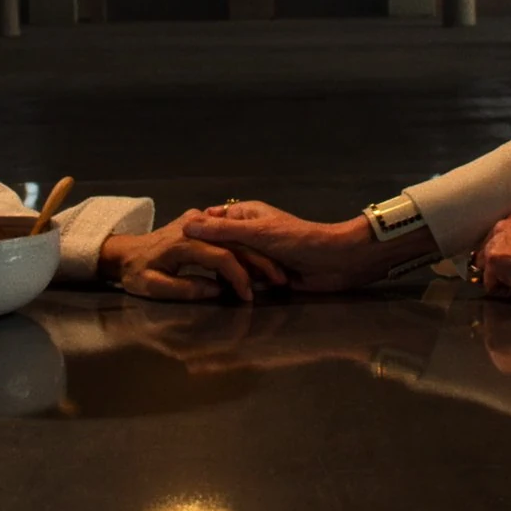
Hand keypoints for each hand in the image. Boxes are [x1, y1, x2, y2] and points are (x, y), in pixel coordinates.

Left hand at [98, 210, 288, 301]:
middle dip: (258, 263)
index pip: (221, 257)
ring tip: (272, 272)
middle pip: (233, 243)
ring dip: (254, 254)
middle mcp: (192, 226)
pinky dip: (242, 248)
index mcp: (183, 243)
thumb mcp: (154, 287)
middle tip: (277, 280)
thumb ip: (186, 289)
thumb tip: (217, 291)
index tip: (248, 295)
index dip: (238, 276)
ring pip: (233, 237)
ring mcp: (195, 220)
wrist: (122, 252)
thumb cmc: (136, 273)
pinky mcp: (196, 221)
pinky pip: (224, 235)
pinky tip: (255, 263)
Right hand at [182, 201, 419, 291]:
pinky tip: (229, 296)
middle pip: (218, 246)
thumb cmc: (298, 240)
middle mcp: (248, 232)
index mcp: (244, 214)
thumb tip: (186, 224)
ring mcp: (257, 255)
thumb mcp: (257, 234)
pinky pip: (245, 280)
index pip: (210, 222)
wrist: (335, 262)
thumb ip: (223, 232)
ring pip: (231, 265)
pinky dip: (238, 287)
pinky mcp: (266, 275)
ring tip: (210, 289)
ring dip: (226, 276)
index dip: (194, 234)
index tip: (174, 247)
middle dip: (208, 260)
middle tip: (187, 276)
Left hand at [473, 212, 510, 303]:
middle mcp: (502, 225)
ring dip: (502, 282)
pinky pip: (490, 286)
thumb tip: (503, 271)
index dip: (505, 264)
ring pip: (487, 272)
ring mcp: (496, 241)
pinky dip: (506, 292)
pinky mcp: (496, 258)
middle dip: (499, 272)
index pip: (493, 245)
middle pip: (484, 258)